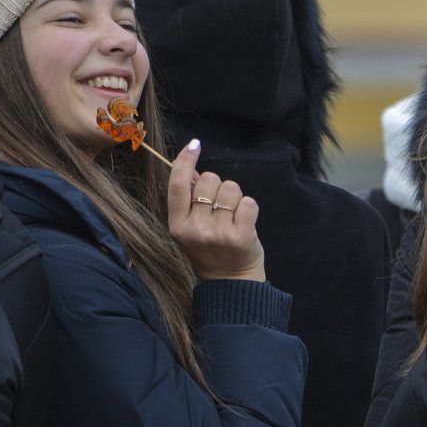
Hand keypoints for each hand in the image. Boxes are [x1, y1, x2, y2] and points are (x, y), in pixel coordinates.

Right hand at [167, 139, 265, 281]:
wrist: (231, 282)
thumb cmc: (210, 249)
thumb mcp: (190, 228)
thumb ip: (189, 200)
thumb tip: (192, 168)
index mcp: (177, 226)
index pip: (177, 185)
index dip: (185, 160)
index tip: (194, 144)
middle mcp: (194, 229)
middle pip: (209, 180)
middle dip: (218, 185)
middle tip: (220, 207)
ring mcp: (217, 233)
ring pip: (231, 188)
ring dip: (235, 197)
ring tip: (232, 217)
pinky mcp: (239, 236)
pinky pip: (248, 201)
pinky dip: (250, 207)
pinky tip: (244, 222)